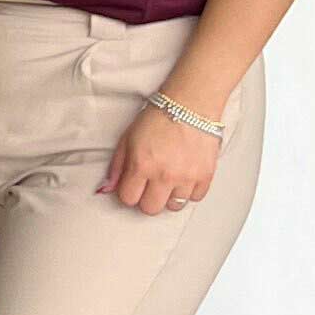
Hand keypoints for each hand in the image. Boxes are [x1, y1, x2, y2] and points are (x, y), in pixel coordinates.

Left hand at [102, 100, 222, 216]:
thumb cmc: (157, 119)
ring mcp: (187, 177)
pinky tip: (184, 178)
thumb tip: (108, 188)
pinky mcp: (206, 176)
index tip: (132, 186)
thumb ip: (117, 166)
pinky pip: (195, 198)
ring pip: (174, 206)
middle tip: (149, 187)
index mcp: (142, 165)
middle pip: (151, 209)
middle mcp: (164, 175)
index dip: (128, 193)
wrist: (189, 106)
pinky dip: (189, 191)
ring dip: (169, 197)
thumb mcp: (127, 139)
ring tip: (168, 181)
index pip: (129, 199)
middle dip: (147, 200)